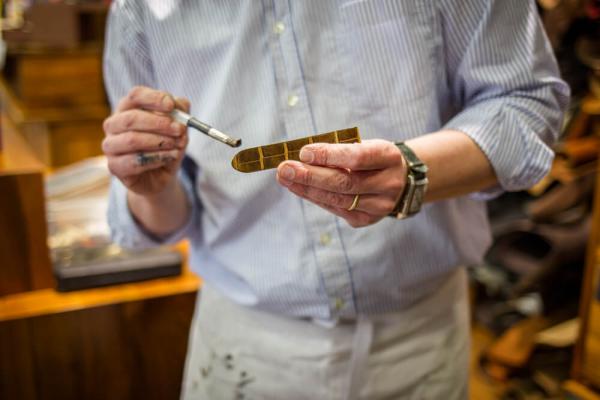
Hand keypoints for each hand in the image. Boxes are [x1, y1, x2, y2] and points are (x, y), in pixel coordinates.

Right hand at [102, 86, 189, 195]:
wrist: (162, 175)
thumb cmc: (167, 145)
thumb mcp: (178, 128)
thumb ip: (180, 114)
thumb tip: (180, 105)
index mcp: (128, 108)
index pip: (136, 95)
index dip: (153, 98)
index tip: (171, 105)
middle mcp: (114, 124)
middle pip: (131, 118)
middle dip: (159, 123)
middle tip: (179, 129)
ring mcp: (111, 145)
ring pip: (132, 140)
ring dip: (158, 142)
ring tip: (176, 146)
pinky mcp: (114, 166)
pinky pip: (133, 161)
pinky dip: (156, 159)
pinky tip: (169, 158)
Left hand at [276, 139, 406, 227]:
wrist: (397, 181)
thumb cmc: (372, 158)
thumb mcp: (364, 145)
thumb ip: (338, 149)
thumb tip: (302, 156)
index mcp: (389, 157)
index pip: (357, 158)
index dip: (329, 156)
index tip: (303, 152)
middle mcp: (388, 184)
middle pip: (344, 183)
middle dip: (310, 176)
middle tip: (285, 168)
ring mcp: (379, 206)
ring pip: (337, 199)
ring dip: (307, 188)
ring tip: (285, 178)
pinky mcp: (366, 220)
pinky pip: (335, 209)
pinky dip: (315, 197)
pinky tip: (298, 188)